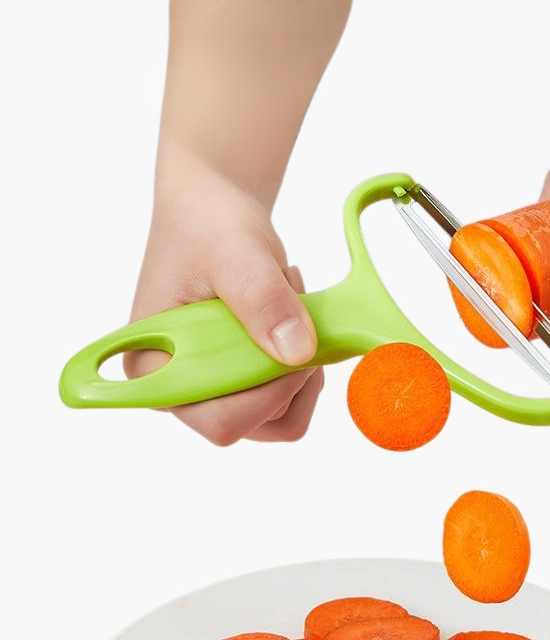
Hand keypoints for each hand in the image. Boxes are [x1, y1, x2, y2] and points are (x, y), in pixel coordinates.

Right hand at [125, 143, 322, 444]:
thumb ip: (263, 300)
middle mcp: (181, 392)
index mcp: (155, 368)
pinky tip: (289, 318)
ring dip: (301, 363)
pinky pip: (292, 397)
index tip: (292, 337)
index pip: (219, 420)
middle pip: (258, 424)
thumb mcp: (236, 252)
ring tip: (286, 304)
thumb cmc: (206, 226)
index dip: (268, 391)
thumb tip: (297, 353)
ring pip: (283, 416)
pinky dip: (305, 362)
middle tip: (289, 305)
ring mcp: (214, 391)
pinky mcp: (242, 384)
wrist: (212, 215)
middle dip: (289, 368)